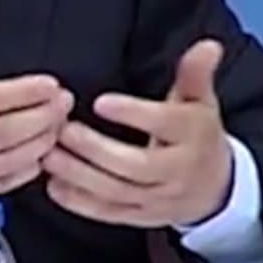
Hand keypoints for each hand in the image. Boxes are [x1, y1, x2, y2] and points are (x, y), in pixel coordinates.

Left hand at [42, 39, 232, 227]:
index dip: (134, 114)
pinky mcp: (140, 217)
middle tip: (63, 130)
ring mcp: (159, 199)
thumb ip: (195, 74)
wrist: (215, 189)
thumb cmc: (197, 135)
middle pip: (136, 165)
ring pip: (117, 192)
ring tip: (48, 155)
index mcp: (193, 136)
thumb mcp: (199, 102)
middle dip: (96, 150)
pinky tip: (53, 186)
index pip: (165, 124)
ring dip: (79, 176)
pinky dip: (80, 203)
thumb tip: (207, 45)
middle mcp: (178, 171)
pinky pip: (109, 214)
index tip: (100, 102)